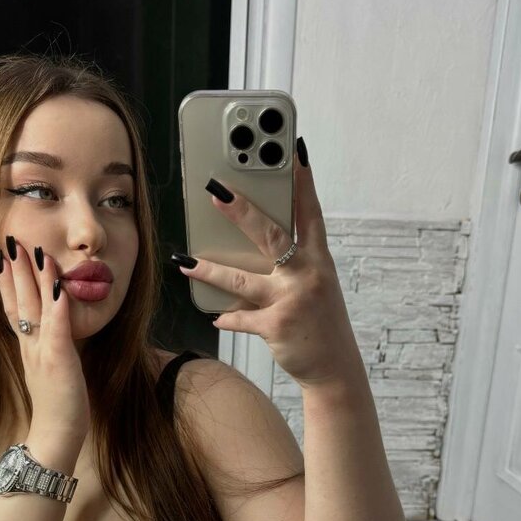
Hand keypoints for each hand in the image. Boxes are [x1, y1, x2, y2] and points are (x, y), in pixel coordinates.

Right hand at [0, 237, 90, 438]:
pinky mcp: (58, 362)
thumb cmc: (58, 405)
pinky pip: (57, 329)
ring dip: (33, 279)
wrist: (55, 437)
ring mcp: (42, 353)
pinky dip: (57, 307)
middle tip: (8, 242)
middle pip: (19, 302)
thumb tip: (51, 328)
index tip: (2, 257)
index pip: (14, 308)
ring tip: (30, 251)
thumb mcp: (49, 369)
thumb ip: (47, 347)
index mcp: (28, 348)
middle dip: (14, 271)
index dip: (7, 282)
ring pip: (35, 309)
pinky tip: (59, 286)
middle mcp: (31, 347)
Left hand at [175, 146, 362, 388]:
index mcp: (319, 260)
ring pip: (242, 279)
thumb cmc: (321, 323)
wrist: (334, 368)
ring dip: (211, 270)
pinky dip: (227, 319)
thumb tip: (248, 248)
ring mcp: (293, 300)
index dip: (303, 182)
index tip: (294, 152)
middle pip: (271, 236)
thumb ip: (291, 265)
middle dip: (242, 211)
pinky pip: (241, 318)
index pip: (310, 213)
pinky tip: (216, 318)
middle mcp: (308, 275)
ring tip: (187, 260)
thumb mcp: (316, 286)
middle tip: (218, 191)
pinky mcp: (278, 325)